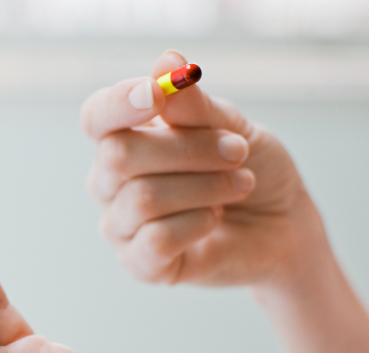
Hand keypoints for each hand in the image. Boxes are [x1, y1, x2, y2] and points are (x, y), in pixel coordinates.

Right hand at [81, 50, 321, 285]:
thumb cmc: (249, 170)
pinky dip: (197, 223)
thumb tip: (167, 62)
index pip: (96, 117)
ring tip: (240, 185)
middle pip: (118, 156)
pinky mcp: (139, 265)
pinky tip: (215, 219)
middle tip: (238, 151)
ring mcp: (120, 225)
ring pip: (143, 198)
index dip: (118, 104)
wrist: (281, 227)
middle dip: (188, 150)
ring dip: (205, 187)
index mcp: (123, 139)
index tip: (156, 94)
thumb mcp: (231, 128)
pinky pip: (156, 240)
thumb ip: (194, 106)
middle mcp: (110, 182)